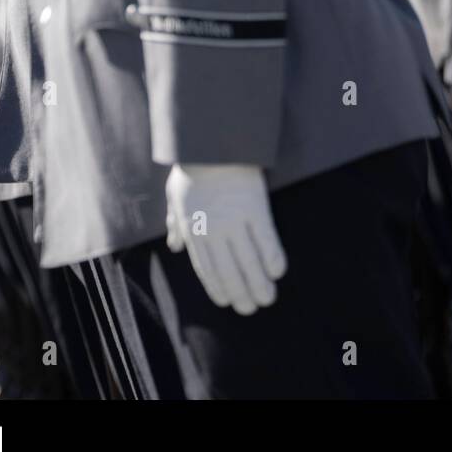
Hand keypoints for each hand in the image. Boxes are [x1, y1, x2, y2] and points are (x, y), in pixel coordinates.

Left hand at [165, 163, 287, 314]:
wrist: (212, 142)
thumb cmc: (194, 168)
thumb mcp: (175, 196)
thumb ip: (176, 223)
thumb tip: (174, 245)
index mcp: (193, 229)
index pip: (207, 268)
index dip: (218, 288)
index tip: (229, 302)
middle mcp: (213, 230)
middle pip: (228, 270)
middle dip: (240, 293)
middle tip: (252, 309)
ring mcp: (235, 220)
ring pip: (248, 261)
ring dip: (258, 284)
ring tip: (268, 299)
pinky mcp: (256, 208)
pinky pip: (265, 239)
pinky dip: (271, 257)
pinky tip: (277, 272)